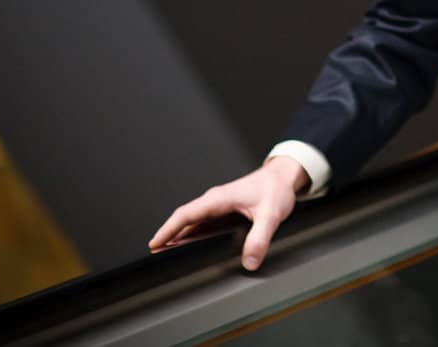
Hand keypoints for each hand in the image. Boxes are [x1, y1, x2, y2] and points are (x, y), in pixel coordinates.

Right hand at [149, 156, 307, 270]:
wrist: (283, 177)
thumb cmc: (276, 189)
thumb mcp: (271, 215)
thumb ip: (260, 238)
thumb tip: (249, 261)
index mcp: (219, 199)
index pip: (186, 214)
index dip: (168, 229)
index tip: (154, 244)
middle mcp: (215, 201)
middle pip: (185, 219)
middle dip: (168, 235)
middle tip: (154, 255)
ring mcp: (218, 206)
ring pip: (192, 222)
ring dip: (178, 236)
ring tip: (166, 254)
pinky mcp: (223, 211)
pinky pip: (202, 223)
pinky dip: (191, 234)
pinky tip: (188, 246)